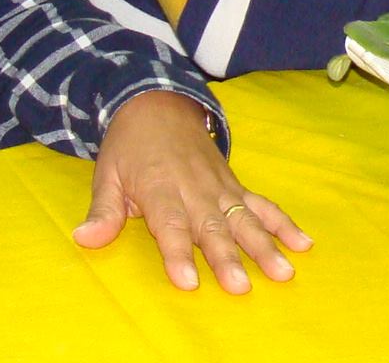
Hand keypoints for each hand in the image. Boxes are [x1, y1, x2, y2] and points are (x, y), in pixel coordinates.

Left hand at [73, 91, 311, 292]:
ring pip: (244, 218)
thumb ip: (102, 211)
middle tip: (241, 286)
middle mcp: (194, 188)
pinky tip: (303, 243)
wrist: (158, 102)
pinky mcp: (235, 184)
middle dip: (228, 258)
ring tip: (283, 271)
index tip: (189, 282)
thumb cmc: (129, 146)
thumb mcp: (107, 174)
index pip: (170, 225)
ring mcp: (220, 186)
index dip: (178, 253)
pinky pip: (262, 204)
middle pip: (213, 227)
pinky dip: (283, 223)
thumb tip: (85, 239)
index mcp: (159, 187)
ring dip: (265, 246)